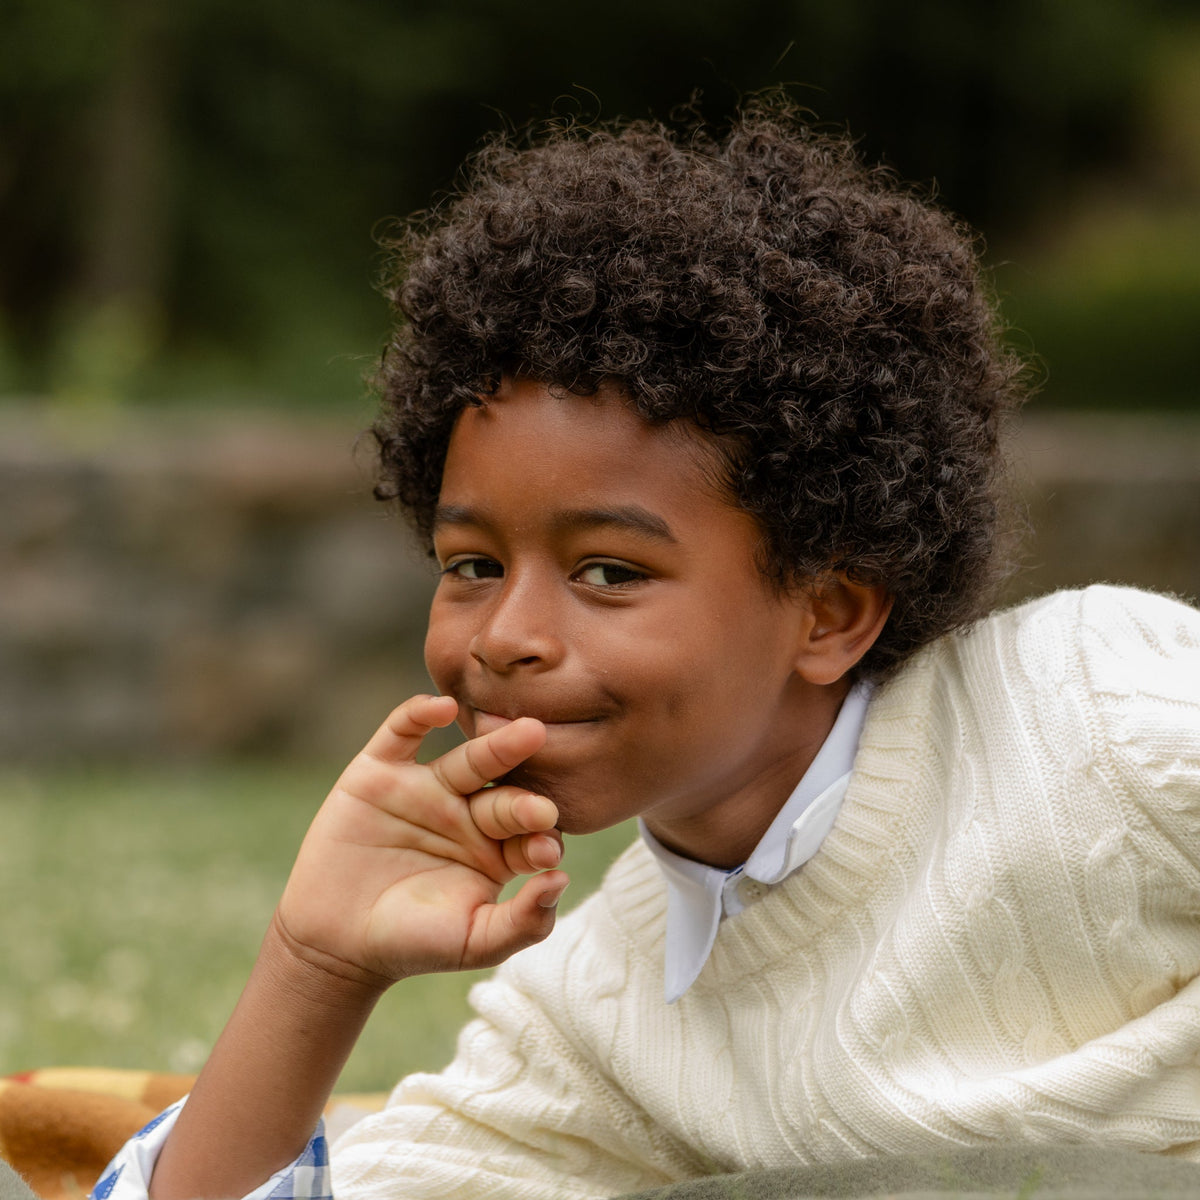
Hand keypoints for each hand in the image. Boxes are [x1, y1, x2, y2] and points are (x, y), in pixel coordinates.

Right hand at [274, 694, 567, 989]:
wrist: (335, 941)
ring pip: (467, 758)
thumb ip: (524, 920)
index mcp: (498, 847)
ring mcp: (426, 787)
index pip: (530, 835)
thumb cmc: (413, 944)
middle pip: (504, 793)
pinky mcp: (380, 770)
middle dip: (523, 799)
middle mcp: (468, 810)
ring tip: (528, 732)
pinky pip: (402, 732)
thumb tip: (563, 880)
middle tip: (542, 805)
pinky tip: (442, 707)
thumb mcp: (474, 942)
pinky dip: (419, 714)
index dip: (541, 840)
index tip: (547, 852)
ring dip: (497, 745)